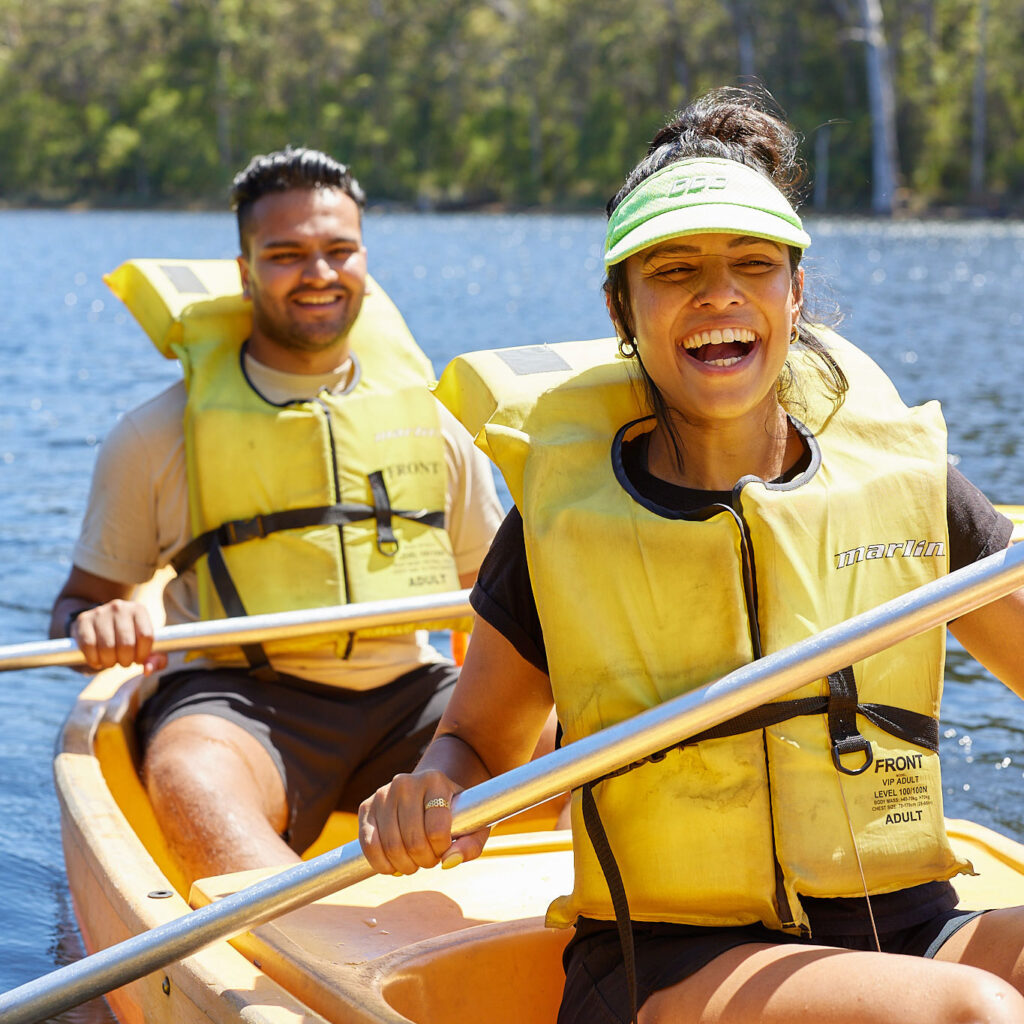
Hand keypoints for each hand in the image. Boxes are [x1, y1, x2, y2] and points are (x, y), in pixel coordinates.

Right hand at [69, 599, 166, 674]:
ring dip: (109, 662)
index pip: (146, 637)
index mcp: (139, 610)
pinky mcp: (83, 620)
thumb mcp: (145, 644)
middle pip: (127, 644)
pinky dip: (94, 659)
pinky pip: (89, 646)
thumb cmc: (127, 636)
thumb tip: (148, 670)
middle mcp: (120, 607)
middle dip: (126, 660)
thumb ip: (155, 658)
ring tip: (111, 660)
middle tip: (123, 661)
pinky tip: (97, 660)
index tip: (138, 659)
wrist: (98, 623)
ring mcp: (100, 612)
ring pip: (107, 647)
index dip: (143, 654)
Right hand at [358, 769, 489, 876]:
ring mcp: (383, 793)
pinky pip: (369, 845)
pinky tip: (394, 866)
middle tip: (431, 859)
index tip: (445, 848)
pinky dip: (382, 864)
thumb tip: (449, 862)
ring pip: (391, 846)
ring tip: (415, 861)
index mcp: (435, 781)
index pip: (436, 829)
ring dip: (406, 865)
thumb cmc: (455, 812)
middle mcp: (406, 782)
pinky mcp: (366, 807)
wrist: (428, 791)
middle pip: (413, 840)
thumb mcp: (474, 825)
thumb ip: (471, 845)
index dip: (442, 849)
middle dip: (425, 860)